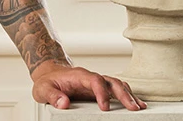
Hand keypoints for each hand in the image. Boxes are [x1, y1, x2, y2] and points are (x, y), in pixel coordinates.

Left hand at [32, 63, 146, 110]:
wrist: (49, 74)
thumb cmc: (47, 81)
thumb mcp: (43, 89)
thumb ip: (52, 95)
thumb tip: (64, 103)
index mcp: (78, 76)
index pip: (94, 80)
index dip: (101, 93)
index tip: (104, 107)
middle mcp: (90, 77)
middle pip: (111, 81)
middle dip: (123, 94)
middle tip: (133, 108)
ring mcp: (96, 83)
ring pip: (117, 85)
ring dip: (129, 95)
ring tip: (139, 107)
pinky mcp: (100, 89)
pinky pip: (116, 90)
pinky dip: (127, 96)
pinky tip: (136, 104)